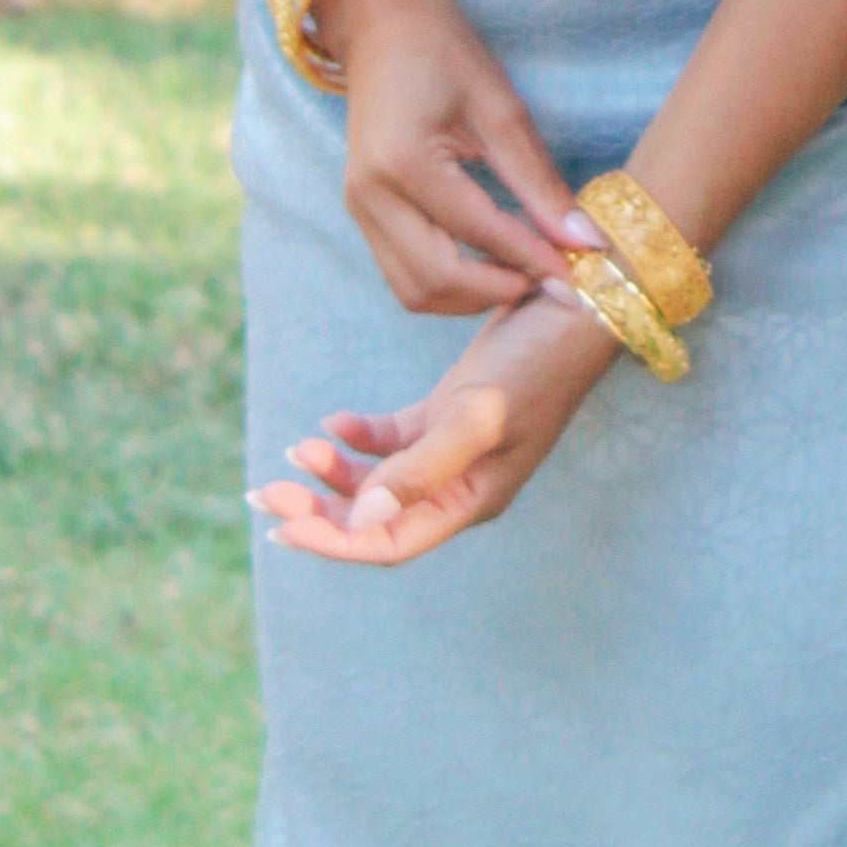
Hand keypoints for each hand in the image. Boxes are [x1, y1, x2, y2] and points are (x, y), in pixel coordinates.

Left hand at [254, 286, 616, 563]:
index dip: (333, 541)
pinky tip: (334, 422)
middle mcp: (460, 484)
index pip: (388, 542)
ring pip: (380, 480)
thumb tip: (361, 518)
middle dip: (320, 510)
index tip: (282, 526)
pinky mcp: (451, 413)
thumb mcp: (478, 414)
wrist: (581, 305)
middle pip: (377, 518)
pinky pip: (394, 441)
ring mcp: (455, 449)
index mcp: (470, 499)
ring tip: (295, 450)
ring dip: (336, 472)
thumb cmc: (537, 362)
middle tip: (265, 493)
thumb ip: (420, 468)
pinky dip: (361, 436)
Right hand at [312, 0, 585, 314]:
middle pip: (435, 279)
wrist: (381, 26)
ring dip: (471, 296)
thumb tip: (584, 242)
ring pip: (414, 290)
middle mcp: (370, 194)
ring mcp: (359, 208)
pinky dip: (448, 283)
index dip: (533, 259)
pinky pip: (403, 273)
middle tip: (553, 282)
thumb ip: (538, 183)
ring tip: (525, 275)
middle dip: (498, 290)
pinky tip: (491, 265)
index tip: (579, 276)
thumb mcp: (502, 110)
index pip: (477, 231)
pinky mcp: (362, 214)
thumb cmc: (444, 54)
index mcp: (403, 161)